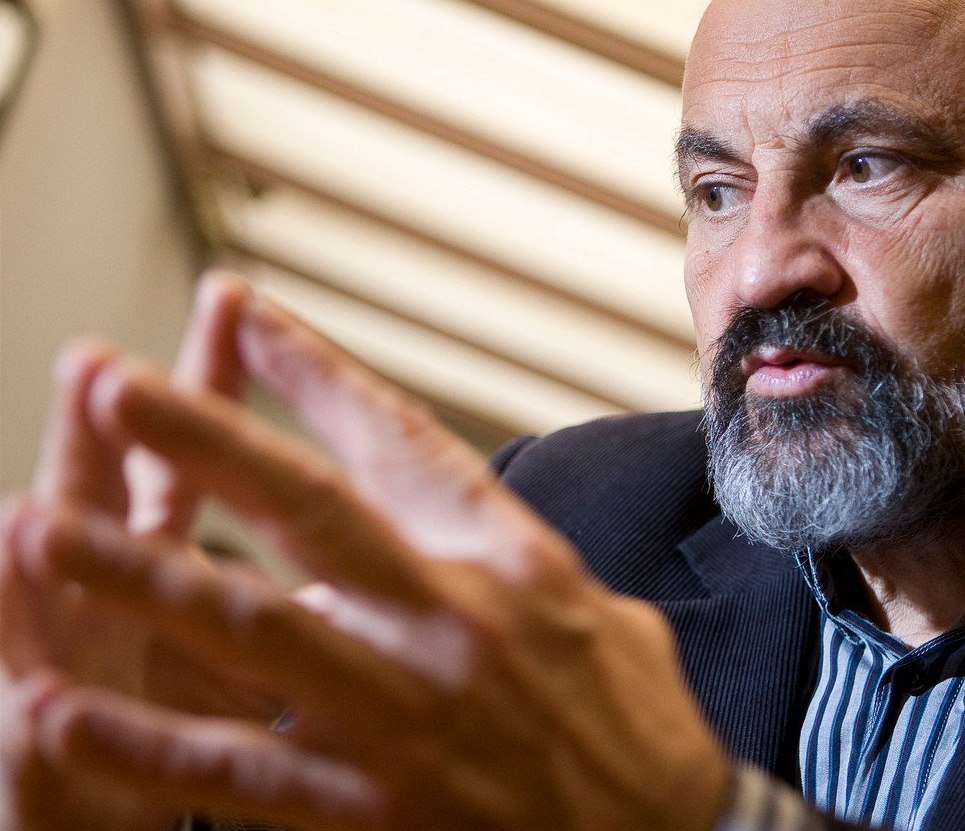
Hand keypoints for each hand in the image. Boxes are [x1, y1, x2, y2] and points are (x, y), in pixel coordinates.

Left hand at [4, 278, 732, 829]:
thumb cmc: (636, 727)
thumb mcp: (600, 615)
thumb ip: (513, 565)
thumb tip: (449, 528)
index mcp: (512, 561)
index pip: (402, 441)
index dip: (316, 372)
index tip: (242, 311)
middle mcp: (456, 623)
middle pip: (311, 511)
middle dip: (205, 438)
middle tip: (110, 378)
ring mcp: (411, 718)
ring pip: (255, 632)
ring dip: (141, 574)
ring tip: (42, 525)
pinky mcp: (379, 813)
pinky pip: (243, 775)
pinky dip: (147, 747)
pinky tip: (60, 712)